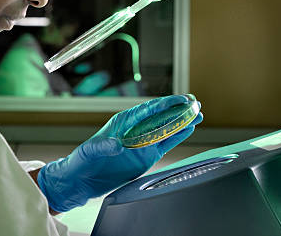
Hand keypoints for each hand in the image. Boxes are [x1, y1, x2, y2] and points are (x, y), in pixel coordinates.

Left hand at [37, 94, 202, 211]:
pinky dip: (177, 136)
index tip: (178, 100)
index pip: (146, 110)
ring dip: (182, 121)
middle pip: (160, 116)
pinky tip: (189, 129)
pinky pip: (165, 143)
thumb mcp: (90, 152)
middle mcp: (134, 130)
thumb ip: (103, 147)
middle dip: (177, 109)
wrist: (81, 180)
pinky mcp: (146, 156)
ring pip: (166, 129)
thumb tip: (117, 145)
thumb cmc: (82, 161)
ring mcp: (142, 143)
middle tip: (194, 103)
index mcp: (122, 123)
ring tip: (198, 114)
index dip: (163, 104)